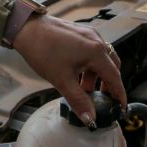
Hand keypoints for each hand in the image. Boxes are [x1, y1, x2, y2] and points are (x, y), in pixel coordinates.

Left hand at [11, 14, 126, 124]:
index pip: (114, 77)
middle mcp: (96, 40)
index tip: (121, 107)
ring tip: (85, 90)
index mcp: (96, 52)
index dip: (119, 94)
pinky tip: (77, 75)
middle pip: (111, 66)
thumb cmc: (43, 51)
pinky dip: (89, 65)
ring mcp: (88, 34)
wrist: (25, 28)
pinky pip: (91, 51)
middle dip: (109, 85)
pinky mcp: (79, 33)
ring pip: (101, 59)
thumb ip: (78, 100)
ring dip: (96, 76)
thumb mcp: (61, 80)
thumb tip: (90, 119)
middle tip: (104, 100)